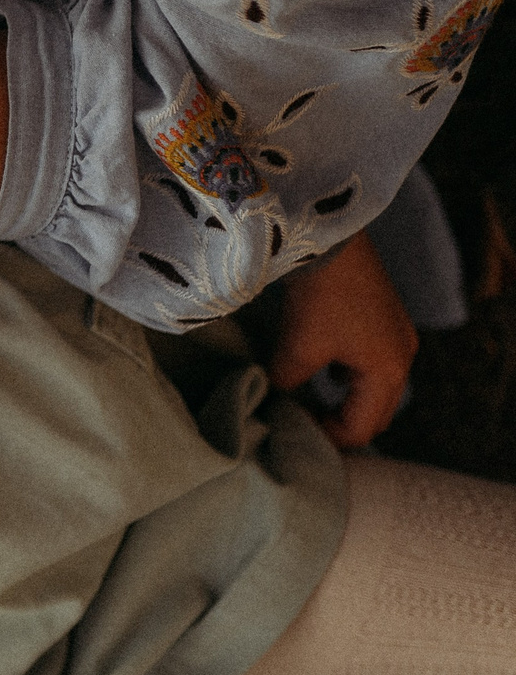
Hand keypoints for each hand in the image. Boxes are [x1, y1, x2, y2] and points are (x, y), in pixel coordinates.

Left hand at [271, 230, 416, 448]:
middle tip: (303, 423)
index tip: (294, 432)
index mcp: (389, 372)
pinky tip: (320, 365)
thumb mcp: (298, 345)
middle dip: (341, 422)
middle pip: (375, 411)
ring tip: (307, 399)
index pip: (363, 428)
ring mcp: (396, 334)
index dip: (328, 438)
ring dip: (344, 397)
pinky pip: (369, 359)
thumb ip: (287, 381)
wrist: (331, 236)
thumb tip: (274, 397)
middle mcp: (402, 356)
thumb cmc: (319, 295)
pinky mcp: (383, 315)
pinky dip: (347, 371)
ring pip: (372, 385)